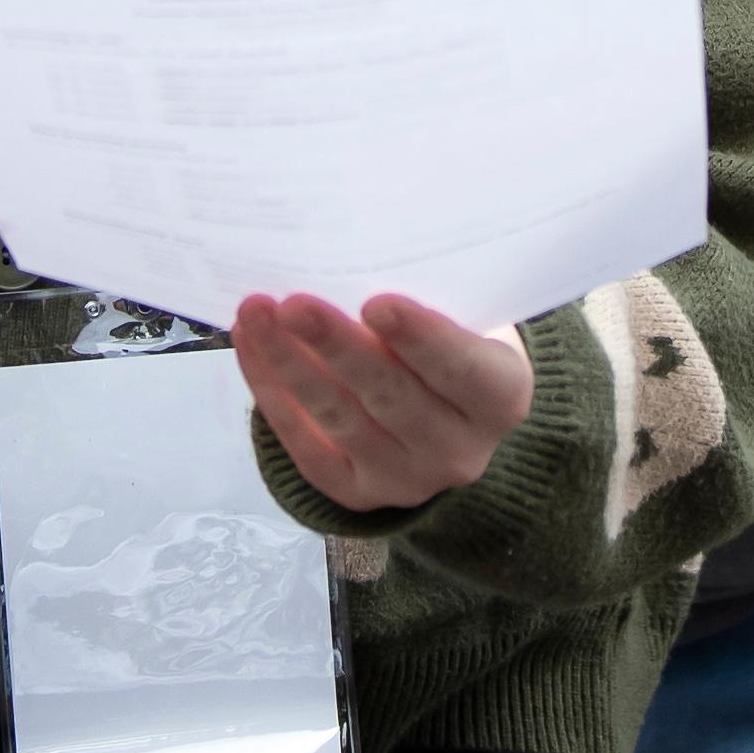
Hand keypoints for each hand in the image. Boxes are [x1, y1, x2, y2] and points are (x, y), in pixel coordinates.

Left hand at [233, 292, 536, 512]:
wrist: (451, 418)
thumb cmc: (455, 344)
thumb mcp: (468, 320)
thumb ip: (431, 302)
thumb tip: (351, 260)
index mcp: (501, 397)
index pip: (463, 370)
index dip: (421, 338)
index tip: (376, 303)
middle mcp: (460, 451)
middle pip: (391, 395)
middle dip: (337, 346)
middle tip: (293, 304)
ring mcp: (407, 480)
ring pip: (340, 419)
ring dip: (290, 364)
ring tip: (256, 314)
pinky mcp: (358, 493)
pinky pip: (307, 446)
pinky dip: (274, 394)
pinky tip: (253, 347)